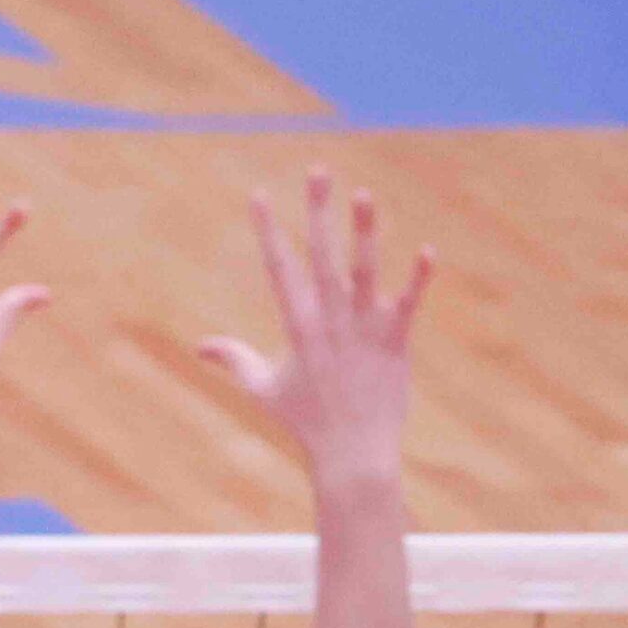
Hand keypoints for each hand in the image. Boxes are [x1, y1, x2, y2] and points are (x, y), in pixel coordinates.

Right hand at [198, 169, 433, 494]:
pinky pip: (409, 305)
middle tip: (318, 170)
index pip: (279, 267)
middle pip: (322, 255)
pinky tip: (427, 251)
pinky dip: (417, 279)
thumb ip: (234, 361)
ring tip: (364, 193)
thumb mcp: (263, 389)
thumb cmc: (307, 423)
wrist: (353, 457)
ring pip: (364, 271)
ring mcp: (364, 330)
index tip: (259, 193)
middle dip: (318, 211)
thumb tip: (200, 346)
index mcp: (297, 326)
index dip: (268, 229)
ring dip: (364, 231)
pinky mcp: (395, 343)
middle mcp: (329, 321)